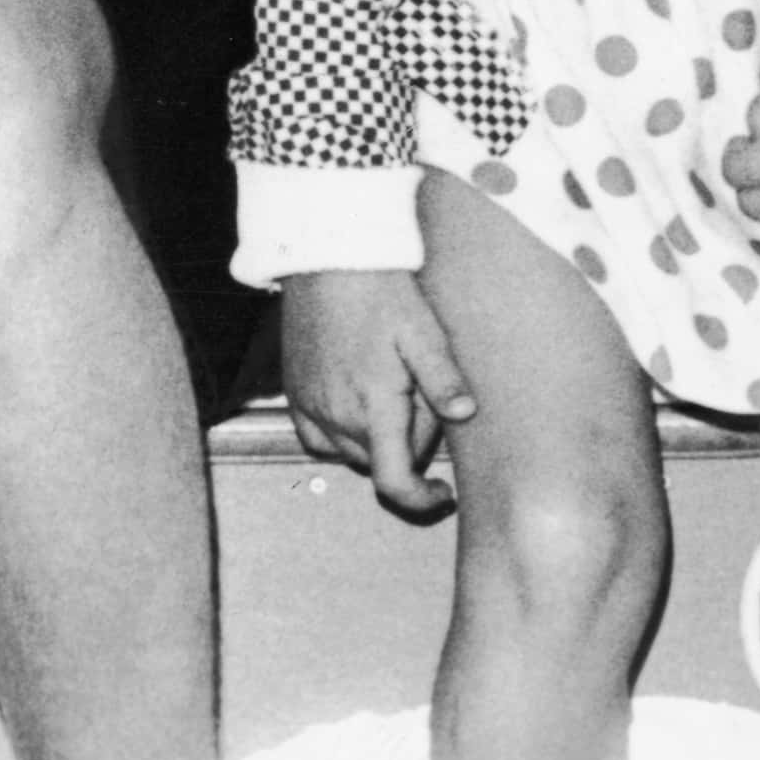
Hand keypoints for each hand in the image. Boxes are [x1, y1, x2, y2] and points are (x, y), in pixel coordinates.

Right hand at [282, 268, 475, 520]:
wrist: (326, 258)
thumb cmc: (379, 291)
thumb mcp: (422, 331)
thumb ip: (442, 378)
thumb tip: (466, 414)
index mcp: (373, 406)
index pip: (394, 481)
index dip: (421, 501)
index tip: (443, 494)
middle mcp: (336, 415)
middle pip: (381, 462)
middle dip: (408, 445)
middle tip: (421, 397)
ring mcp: (310, 406)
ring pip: (350, 453)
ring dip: (376, 440)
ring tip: (391, 392)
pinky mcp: (294, 394)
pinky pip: (317, 439)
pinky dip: (340, 436)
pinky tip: (357, 406)